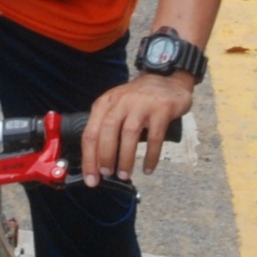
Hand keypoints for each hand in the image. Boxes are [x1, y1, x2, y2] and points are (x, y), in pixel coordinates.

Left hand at [81, 71, 193, 185]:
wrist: (168, 79)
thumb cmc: (139, 99)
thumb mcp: (117, 106)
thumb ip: (106, 128)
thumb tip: (99, 163)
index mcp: (105, 103)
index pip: (90, 133)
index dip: (89, 158)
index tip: (91, 178)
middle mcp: (121, 102)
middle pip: (107, 131)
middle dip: (104, 157)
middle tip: (107, 174)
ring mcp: (141, 104)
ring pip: (129, 134)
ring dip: (125, 158)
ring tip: (124, 174)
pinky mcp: (161, 109)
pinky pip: (155, 137)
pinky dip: (151, 156)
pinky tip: (148, 168)